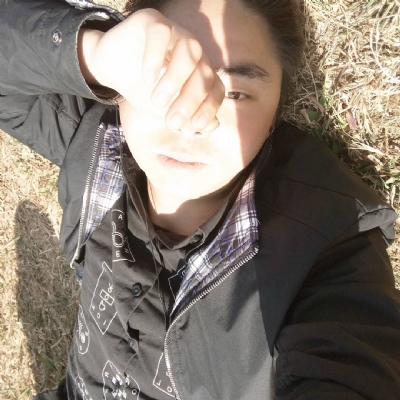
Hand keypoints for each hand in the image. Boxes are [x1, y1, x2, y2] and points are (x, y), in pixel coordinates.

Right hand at [78, 9, 223, 131]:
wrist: (111, 71)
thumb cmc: (143, 91)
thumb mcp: (164, 112)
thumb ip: (188, 121)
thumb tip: (212, 126)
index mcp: (200, 73)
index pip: (216, 89)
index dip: (210, 107)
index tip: (196, 125)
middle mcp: (193, 53)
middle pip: (205, 73)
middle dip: (191, 100)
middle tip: (172, 121)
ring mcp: (175, 34)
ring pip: (190, 50)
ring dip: (176, 80)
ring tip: (157, 101)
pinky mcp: (152, 21)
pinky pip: (161, 32)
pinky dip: (156, 56)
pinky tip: (147, 77)